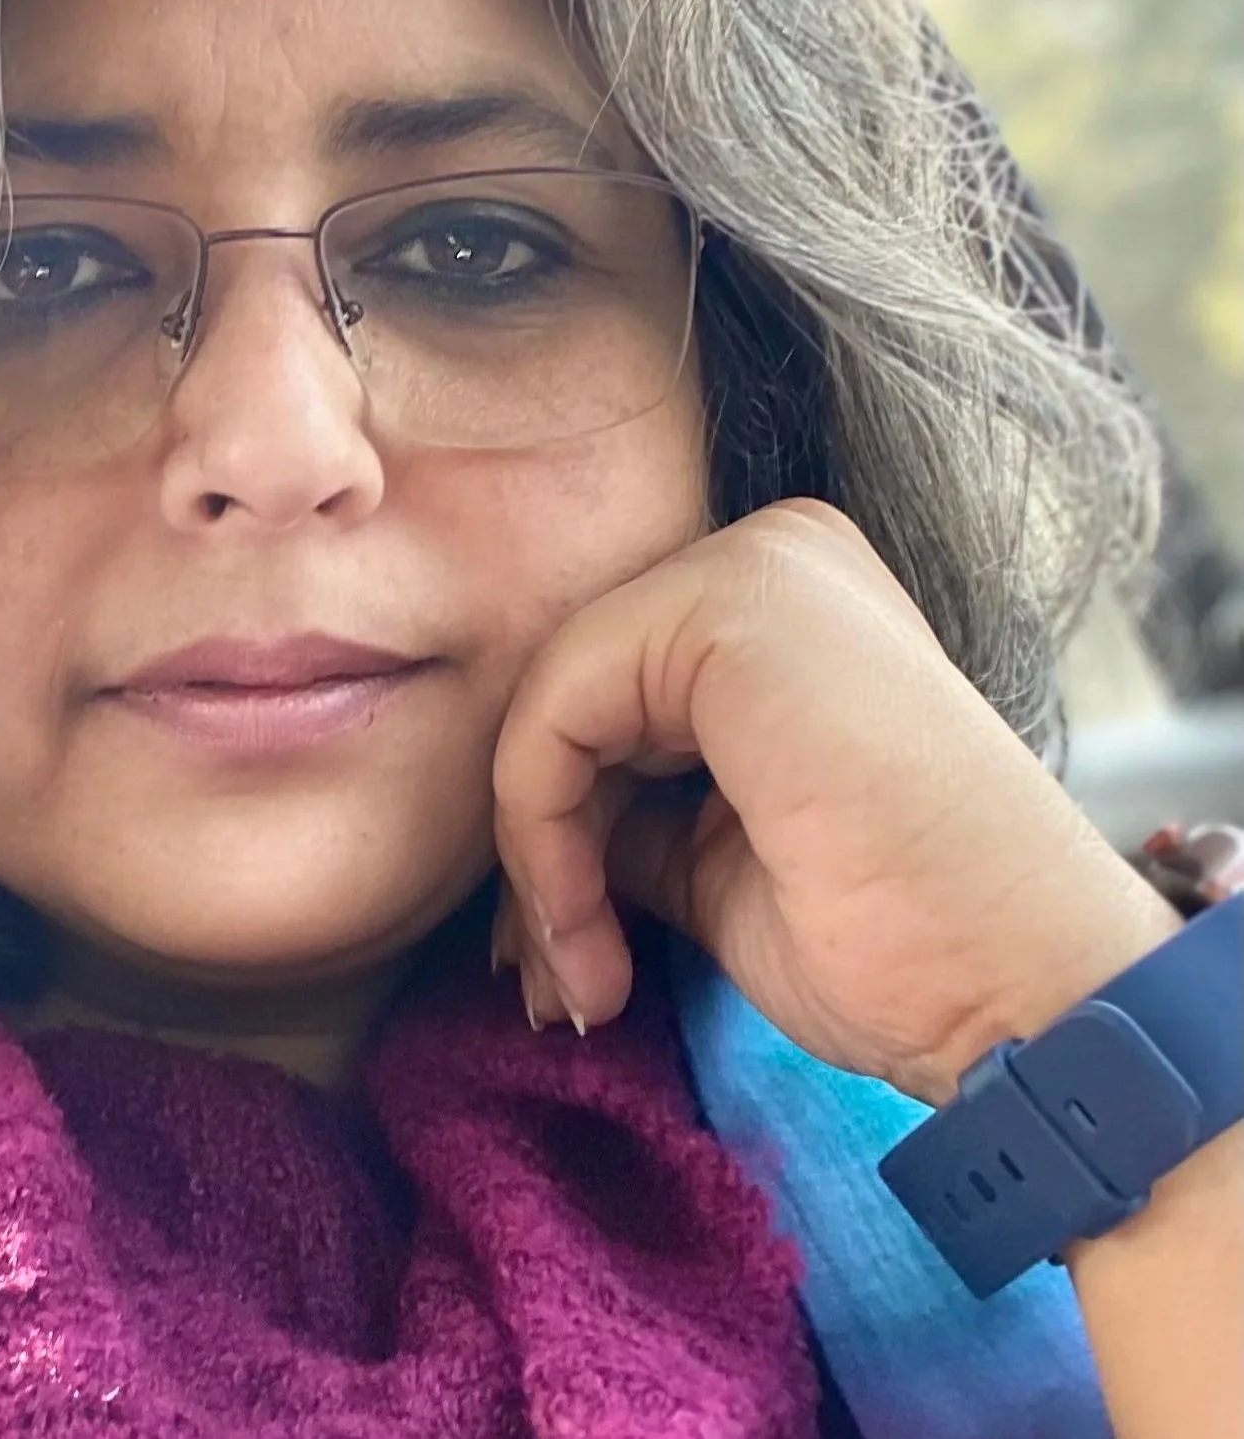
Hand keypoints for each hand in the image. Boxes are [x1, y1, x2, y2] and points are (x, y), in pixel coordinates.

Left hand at [491, 499, 1181, 1105]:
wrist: (1023, 1000)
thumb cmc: (900, 946)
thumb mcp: (720, 859)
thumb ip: (630, 810)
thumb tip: (532, 828)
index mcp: (786, 606)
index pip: (606, 694)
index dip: (561, 829)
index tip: (566, 958)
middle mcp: (774, 555)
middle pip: (572, 691)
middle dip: (540, 848)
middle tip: (549, 980)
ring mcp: (757, 565)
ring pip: (551, 703)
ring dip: (538, 863)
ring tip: (574, 980)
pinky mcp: (730, 602)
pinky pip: (555, 710)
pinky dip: (540, 834)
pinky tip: (587, 936)